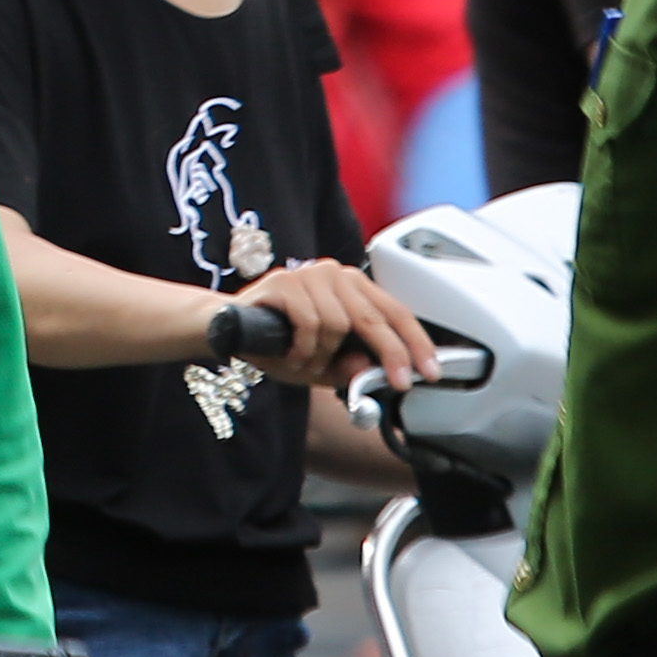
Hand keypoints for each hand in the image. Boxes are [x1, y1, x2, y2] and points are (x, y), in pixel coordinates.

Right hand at [233, 260, 438, 392]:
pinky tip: (291, 355)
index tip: (430, 370)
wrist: (226, 330)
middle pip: (375, 317)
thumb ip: (349, 369)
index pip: (394, 311)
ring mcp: (309, 275)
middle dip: (390, 354)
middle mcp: (335, 274)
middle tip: (397, 382)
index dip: (416, 342)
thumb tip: (371, 371)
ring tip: (305, 363)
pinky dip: (303, 349)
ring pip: (338, 325)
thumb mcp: (323, 366)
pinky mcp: (284, 281)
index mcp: (352, 288)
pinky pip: (309, 324)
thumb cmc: (279, 344)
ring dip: (323, 356)